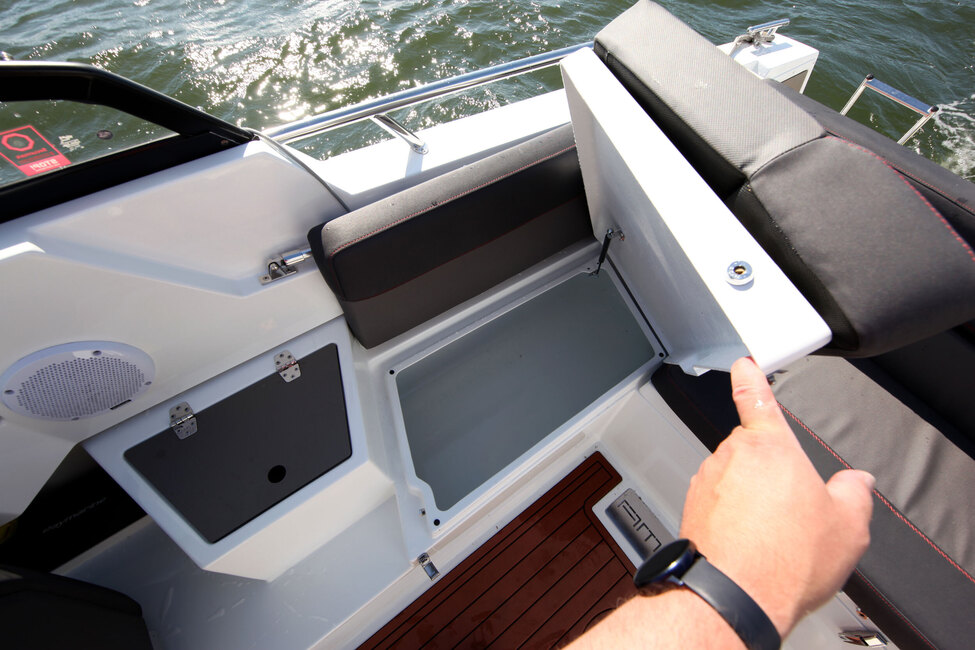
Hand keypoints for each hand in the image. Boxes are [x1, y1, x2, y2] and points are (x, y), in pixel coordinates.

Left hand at [679, 357, 874, 637]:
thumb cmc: (784, 559)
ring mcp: (708, 482)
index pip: (756, 397)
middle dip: (770, 472)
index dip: (750, 376)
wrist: (734, 596)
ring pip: (734, 479)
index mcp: (770, 446)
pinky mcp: (693, 508)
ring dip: (749, 498)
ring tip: (771, 535)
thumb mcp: (846, 526)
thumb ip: (854, 494)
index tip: (743, 363)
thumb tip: (857, 482)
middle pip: (753, 450)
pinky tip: (750, 545)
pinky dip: (732, 519)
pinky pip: (718, 504)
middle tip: (790, 509)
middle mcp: (732, 456)